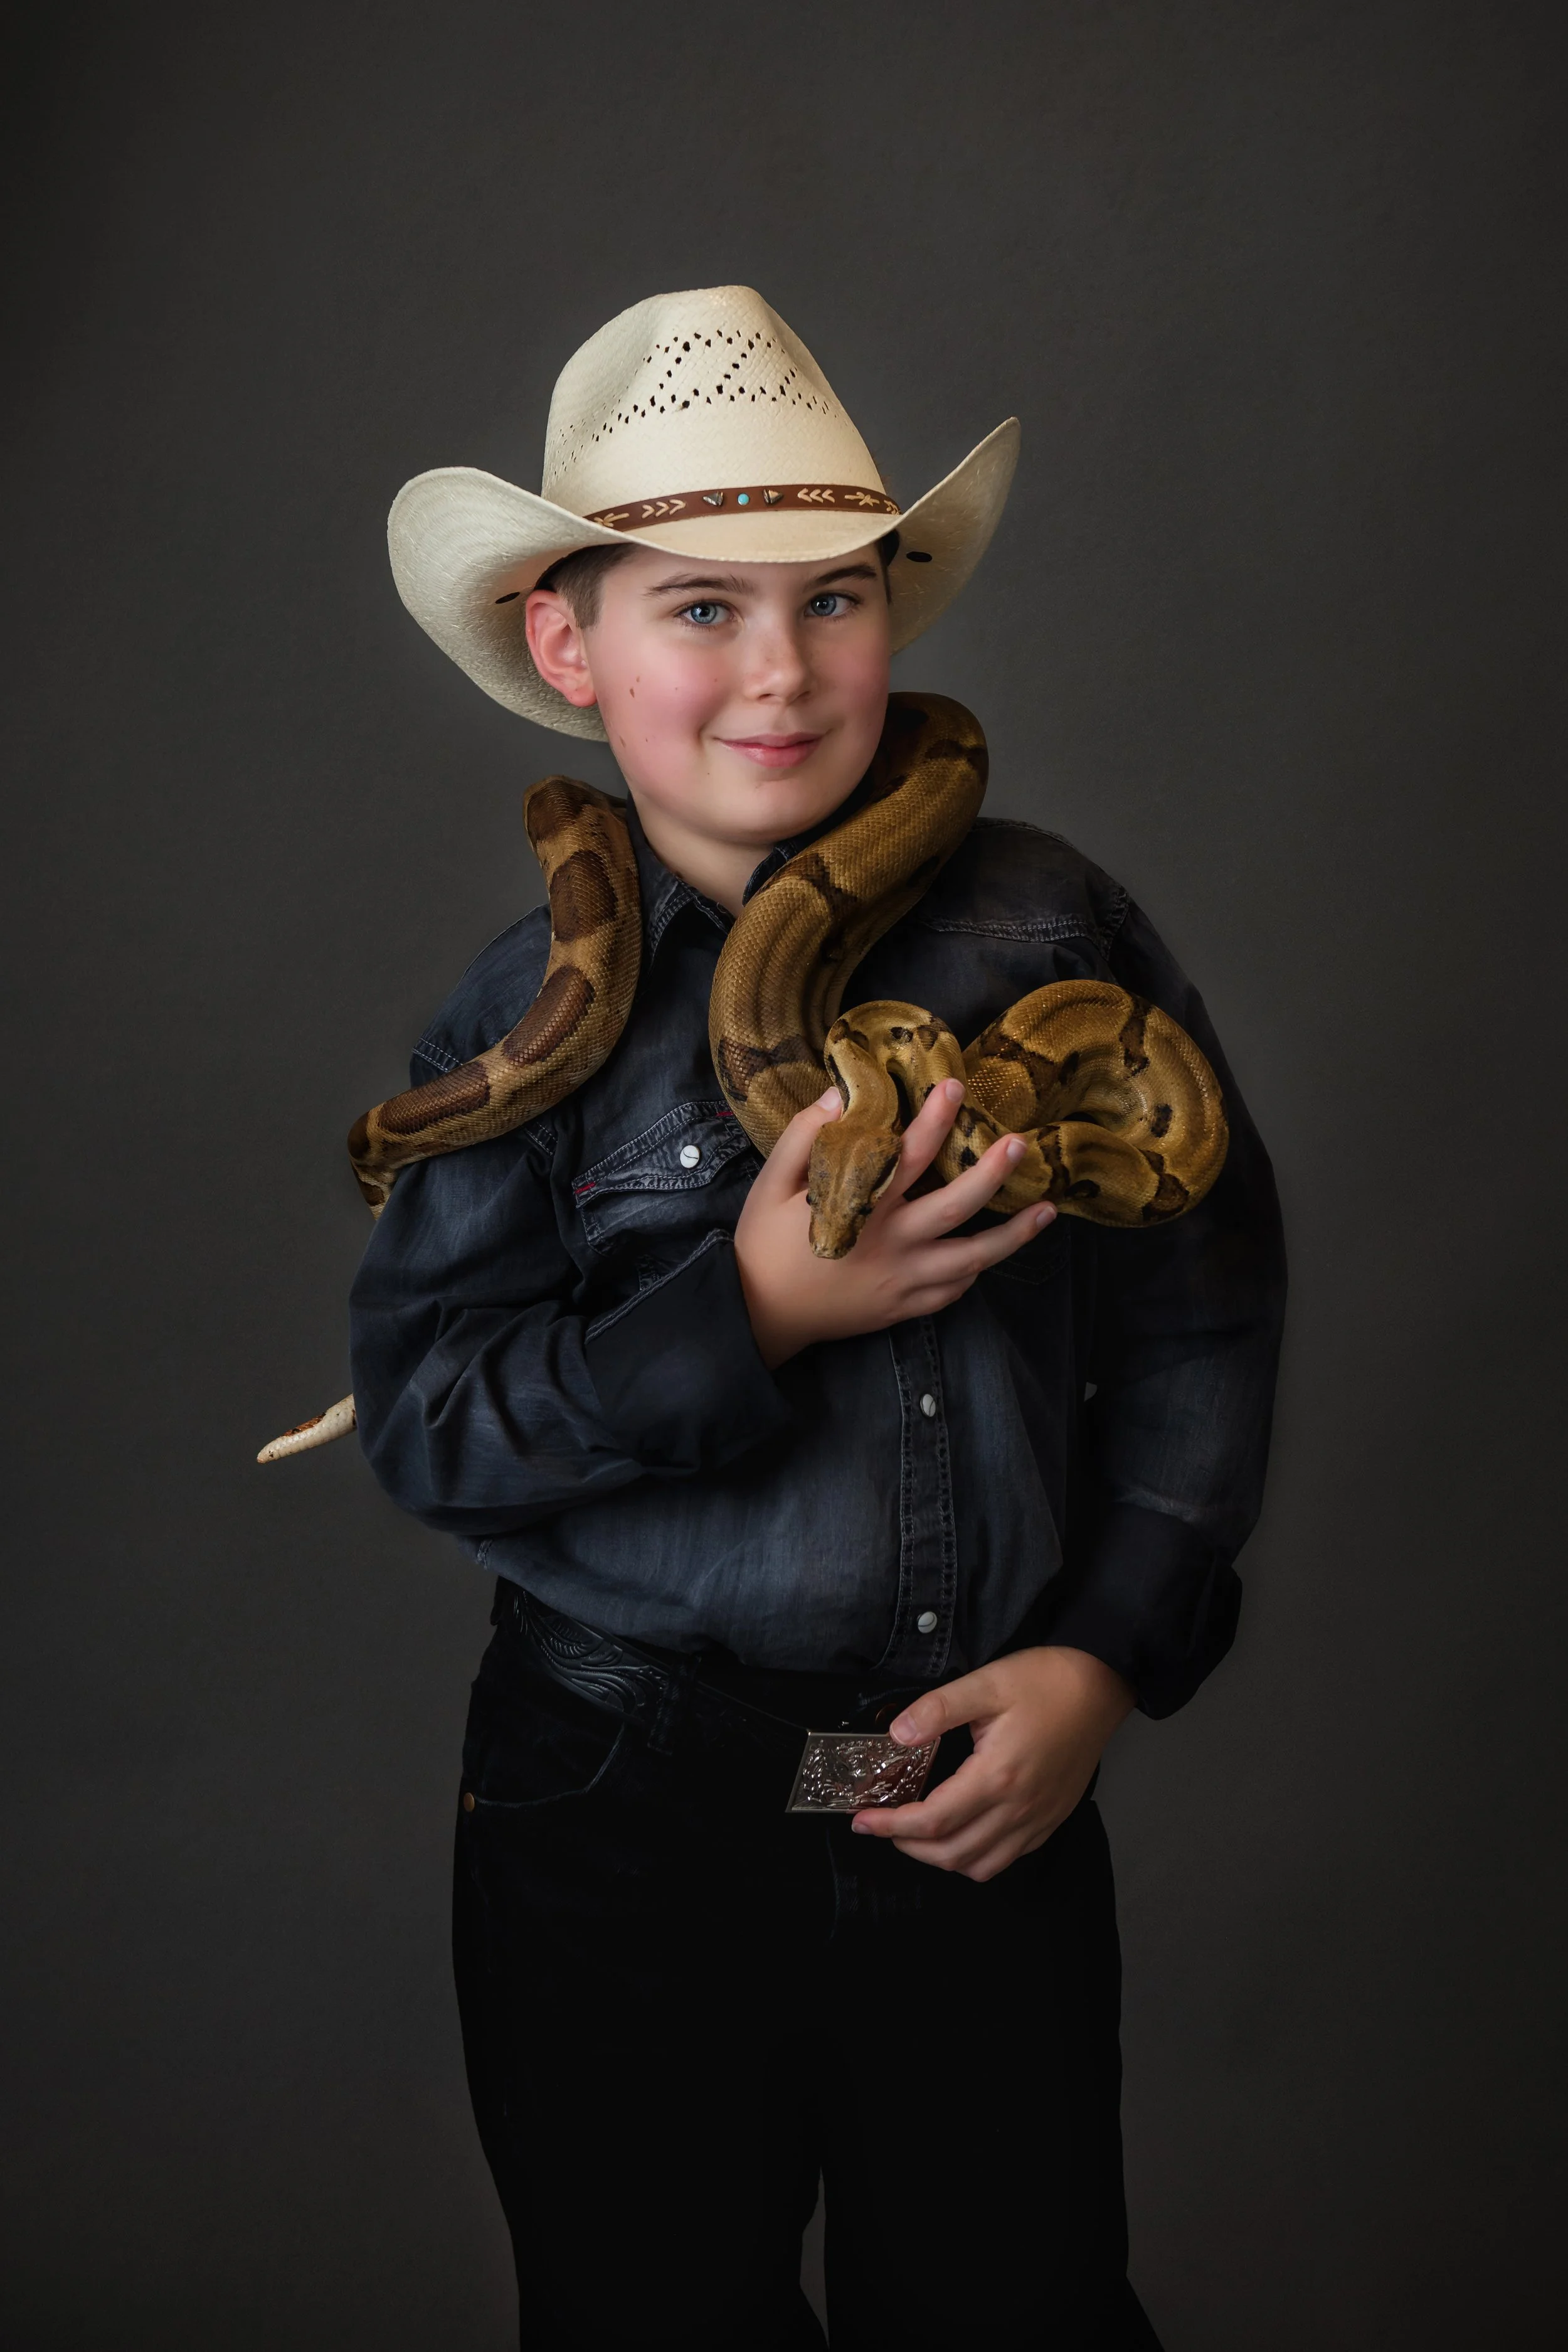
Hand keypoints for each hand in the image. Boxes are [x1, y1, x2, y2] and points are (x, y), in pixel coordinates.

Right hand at [733, 1079, 1052, 1367]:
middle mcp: (891, 1246)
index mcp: (861, 1208)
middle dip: (993, 1173)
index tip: (955, 1088)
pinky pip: (952, 1292)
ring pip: (971, 1259)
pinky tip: (991, 1255)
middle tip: (1021, 1145)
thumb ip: (805, 1136)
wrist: (758, 1314)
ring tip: (1047, 1211)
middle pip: (958, 1206)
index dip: (935, 1120)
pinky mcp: (902, 1308)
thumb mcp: (771, 1184)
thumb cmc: (763, 1244)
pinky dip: (974, 1272)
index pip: (909, 1155)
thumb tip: (842, 1095)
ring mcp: (902, 1281)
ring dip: (1013, 1235)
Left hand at [850, 1646, 1134, 1881]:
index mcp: (997, 1776)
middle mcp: (1019, 1808)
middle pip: (952, 1853)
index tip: (862, 1821)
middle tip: (882, 1827)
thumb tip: (896, 1735)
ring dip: (941, 1858)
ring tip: (916, 1835)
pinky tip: (961, 1833)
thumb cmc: (1044, 1681)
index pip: (933, 1820)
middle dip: (908, 1847)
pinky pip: (1007, 1858)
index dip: (891, 1826)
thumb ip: (937, 1710)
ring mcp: (1038, 1819)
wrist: (1100, 1686)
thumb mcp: (985, 1683)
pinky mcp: (1051, 1819)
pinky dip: (975, 1858)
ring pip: (980, 1865)